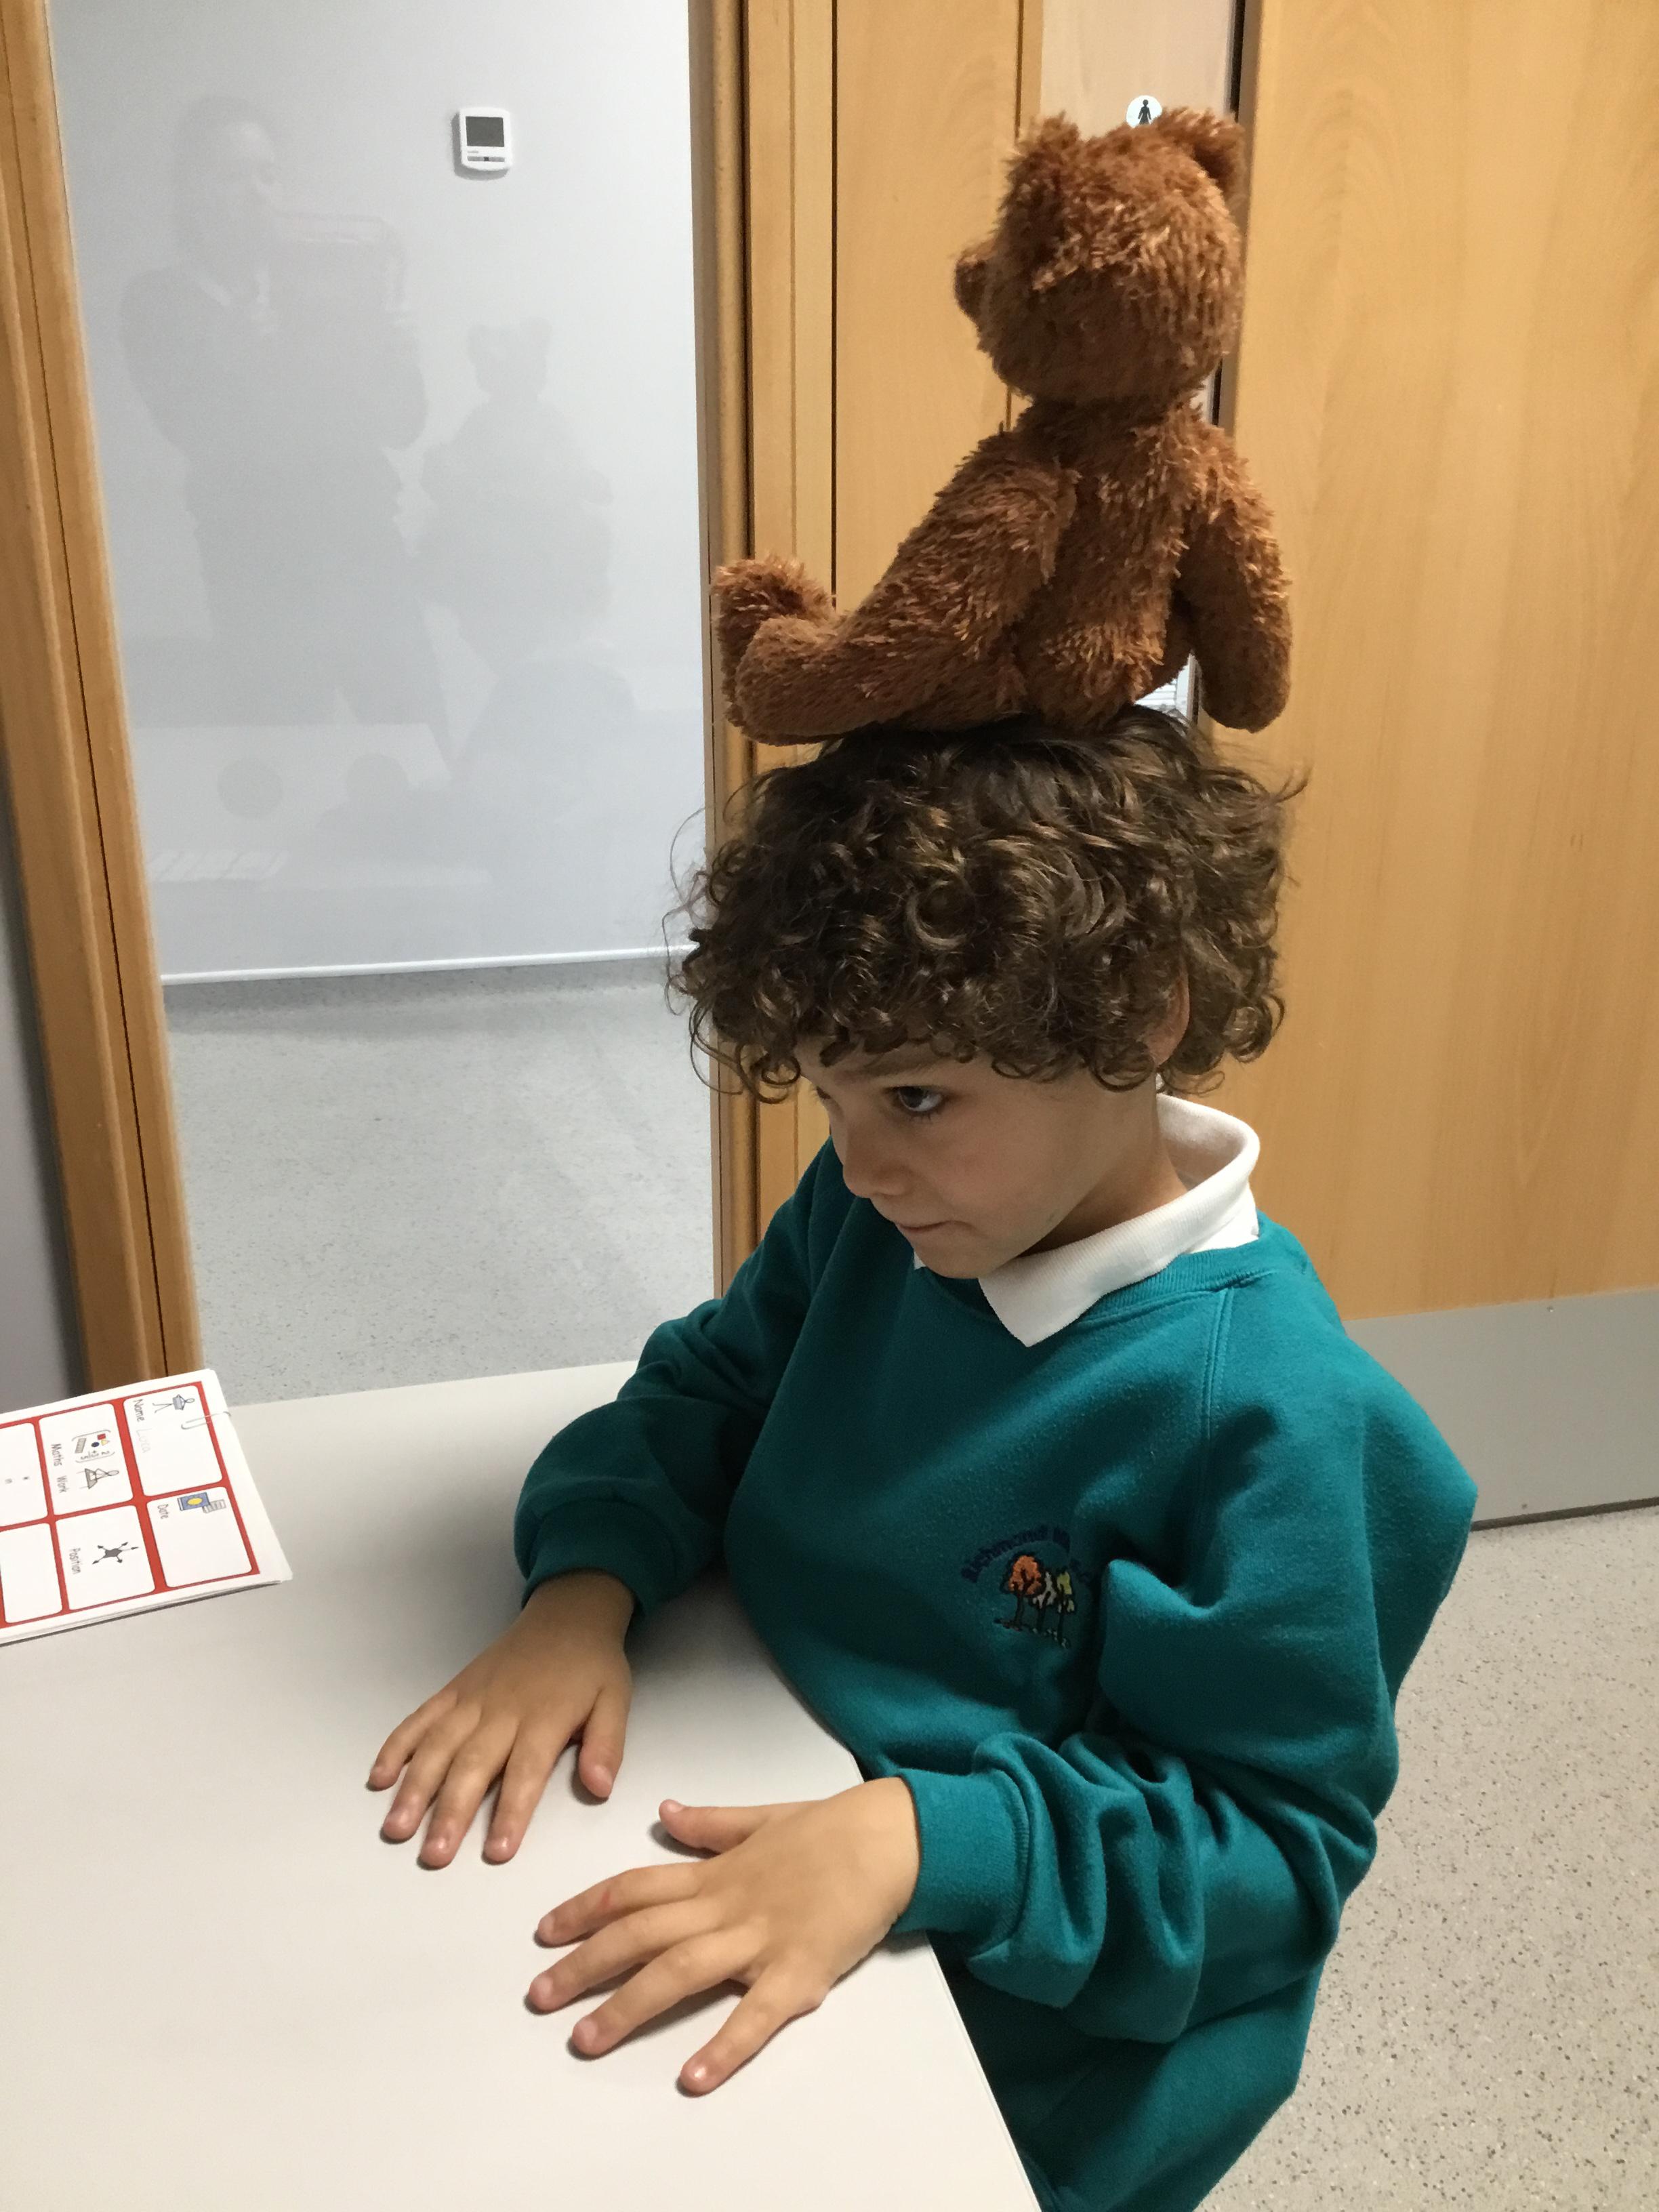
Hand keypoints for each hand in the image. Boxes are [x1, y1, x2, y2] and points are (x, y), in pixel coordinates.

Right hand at [367, 1571, 635, 1867]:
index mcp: (545, 1718)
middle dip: (451, 1811)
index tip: (497, 1851)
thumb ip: (607, 1745)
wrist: (566, 1615)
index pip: (526, 1772)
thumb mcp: (616, 1700)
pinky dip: (397, 1746)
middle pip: (473, 1764)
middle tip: (434, 1855)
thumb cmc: (591, 1667)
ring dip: (415, 1786)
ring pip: (438, 1745)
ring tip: (397, 1827)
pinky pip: (420, 1719)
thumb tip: (600, 1788)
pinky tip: (379, 1779)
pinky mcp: (453, 1691)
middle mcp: (502, 1710)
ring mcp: (472, 1700)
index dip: (511, 1811)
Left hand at [527, 1779, 920, 2092]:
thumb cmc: (829, 1829)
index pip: (634, 1888)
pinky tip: (694, 2076)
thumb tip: (663, 1813)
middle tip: (539, 1997)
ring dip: (628, 2007)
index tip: (544, 1932)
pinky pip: (756, 2013)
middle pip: (641, 1933)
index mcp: (715, 1873)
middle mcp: (727, 1905)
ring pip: (681, 1971)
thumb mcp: (761, 1818)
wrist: (891, 1837)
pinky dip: (724, 2045)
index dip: (585, 1909)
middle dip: (585, 1966)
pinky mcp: (800, 1972)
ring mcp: (761, 1939)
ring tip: (585, 2039)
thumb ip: (709, 1824)